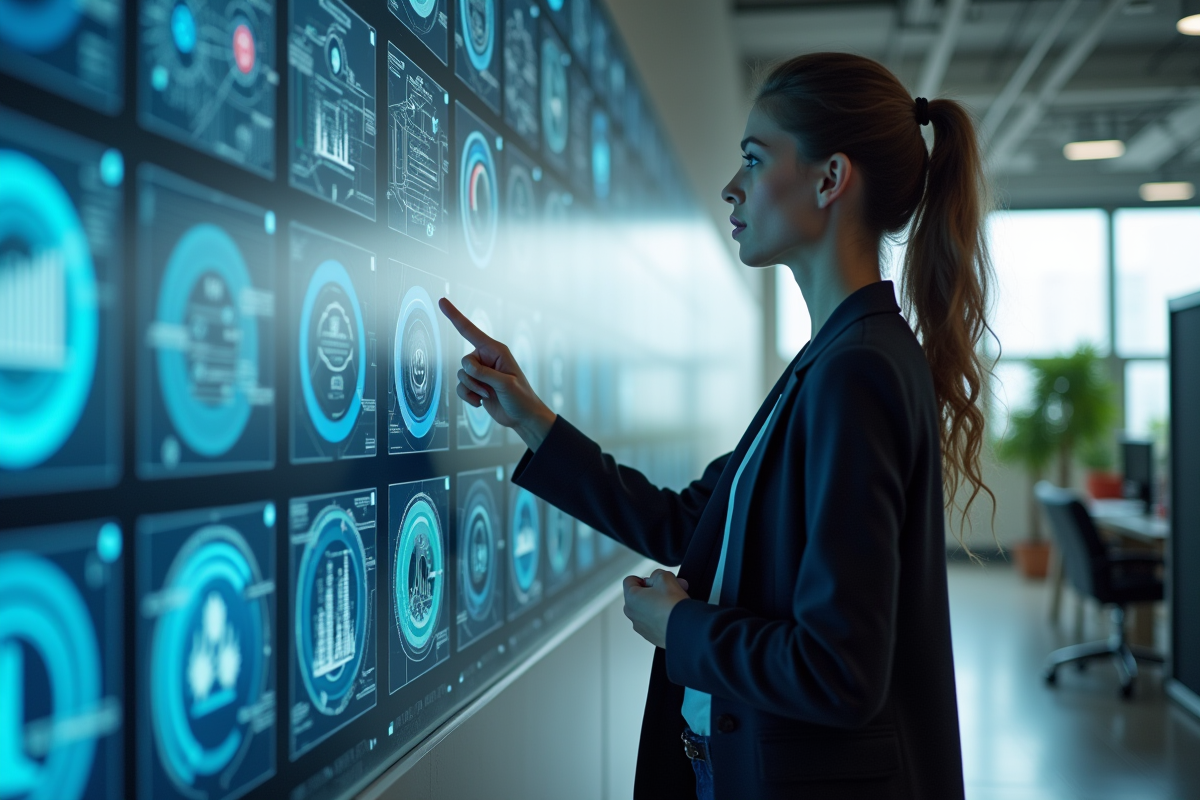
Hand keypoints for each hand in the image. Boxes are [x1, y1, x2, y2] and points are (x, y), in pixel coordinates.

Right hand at [439, 297, 556, 449]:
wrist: (522, 417)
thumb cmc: (521, 398)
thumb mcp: (505, 384)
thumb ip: (484, 373)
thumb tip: (466, 367)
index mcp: (496, 350)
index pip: (470, 330)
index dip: (455, 316)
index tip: (442, 301)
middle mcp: (486, 358)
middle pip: (464, 361)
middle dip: (474, 378)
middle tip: (490, 389)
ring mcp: (480, 372)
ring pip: (461, 376)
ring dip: (473, 389)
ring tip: (488, 395)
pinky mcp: (476, 385)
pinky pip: (460, 387)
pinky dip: (468, 397)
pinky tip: (481, 402)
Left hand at [622, 569, 690, 648]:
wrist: (686, 629)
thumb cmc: (672, 606)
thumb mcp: (665, 577)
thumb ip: (657, 574)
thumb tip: (656, 578)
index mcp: (631, 599)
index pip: (630, 580)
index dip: (645, 578)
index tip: (656, 581)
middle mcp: (632, 615)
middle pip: (640, 595)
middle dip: (655, 590)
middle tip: (671, 588)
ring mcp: (642, 627)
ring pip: (649, 609)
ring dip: (660, 603)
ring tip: (676, 601)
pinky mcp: (652, 636)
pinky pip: (655, 621)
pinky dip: (663, 616)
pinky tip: (675, 614)